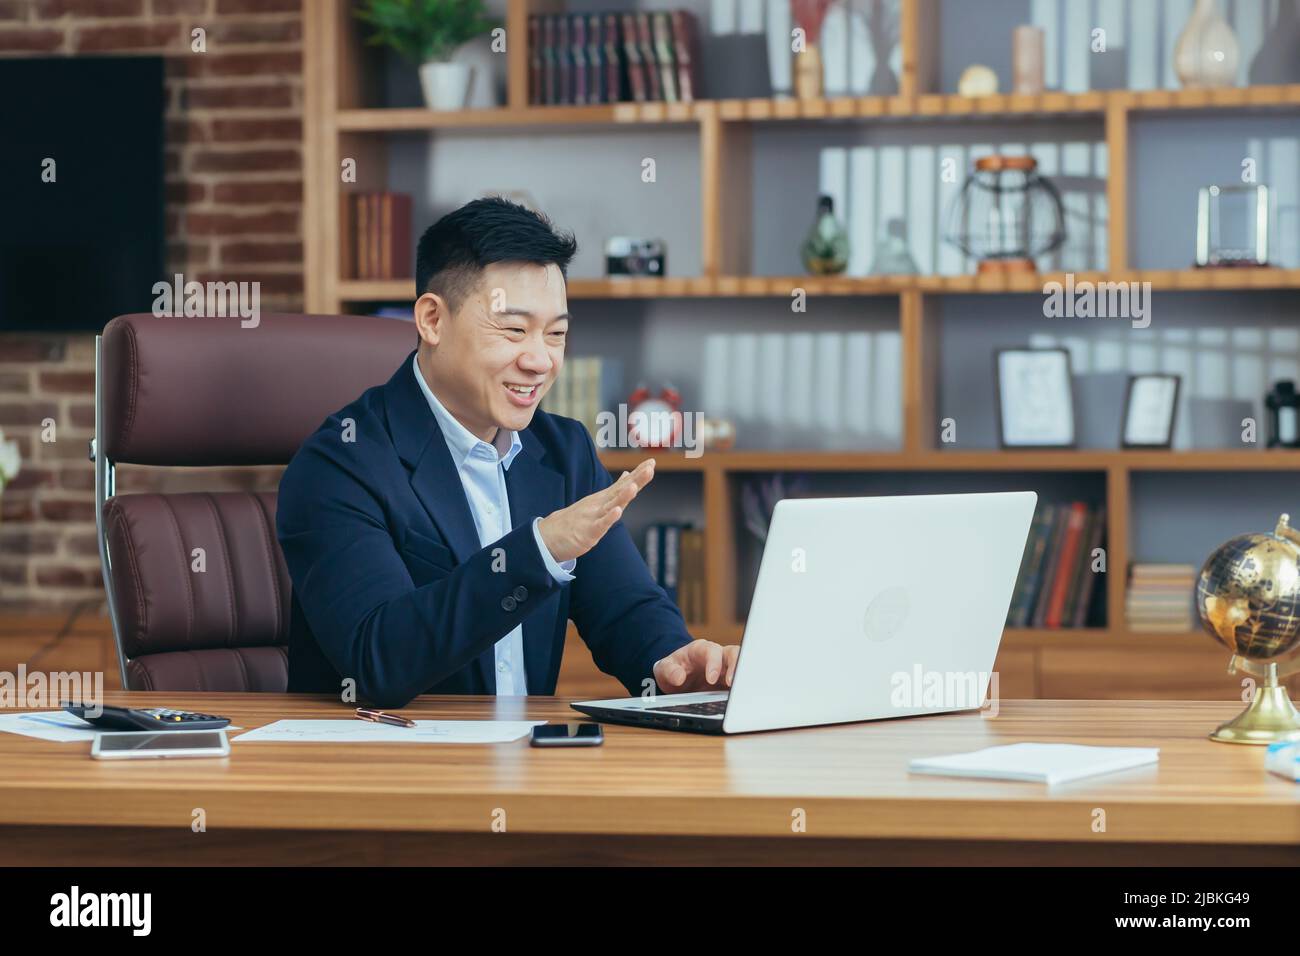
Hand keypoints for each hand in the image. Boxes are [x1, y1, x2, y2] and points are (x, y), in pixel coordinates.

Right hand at [537, 458, 654, 562]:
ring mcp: (594, 516)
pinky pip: (600, 524)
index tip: (652, 462)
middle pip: (621, 491)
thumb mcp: (599, 501)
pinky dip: (609, 518)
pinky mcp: (588, 532)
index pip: (624, 484)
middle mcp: (600, 504)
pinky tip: (617, 511)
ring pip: (611, 505)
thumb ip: (616, 489)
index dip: (638, 474)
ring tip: (634, 486)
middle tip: (650, 468)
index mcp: (604, 498)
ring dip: (623, 496)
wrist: (551, 535)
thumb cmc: (577, 518)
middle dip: (636, 480)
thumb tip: (628, 475)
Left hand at [653, 640, 739, 692]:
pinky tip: (742, 699)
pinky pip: (740, 682)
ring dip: (742, 677)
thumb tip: (679, 677)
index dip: (714, 663)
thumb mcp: (664, 669)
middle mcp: (717, 656)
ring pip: (742, 665)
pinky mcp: (730, 681)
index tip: (711, 679)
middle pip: (733, 653)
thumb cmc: (673, 669)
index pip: (711, 651)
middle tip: (731, 684)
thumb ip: (669, 671)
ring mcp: (726, 668)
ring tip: (740, 692)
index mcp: (700, 650)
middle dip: (735, 667)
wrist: (677, 677)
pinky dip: (743, 689)